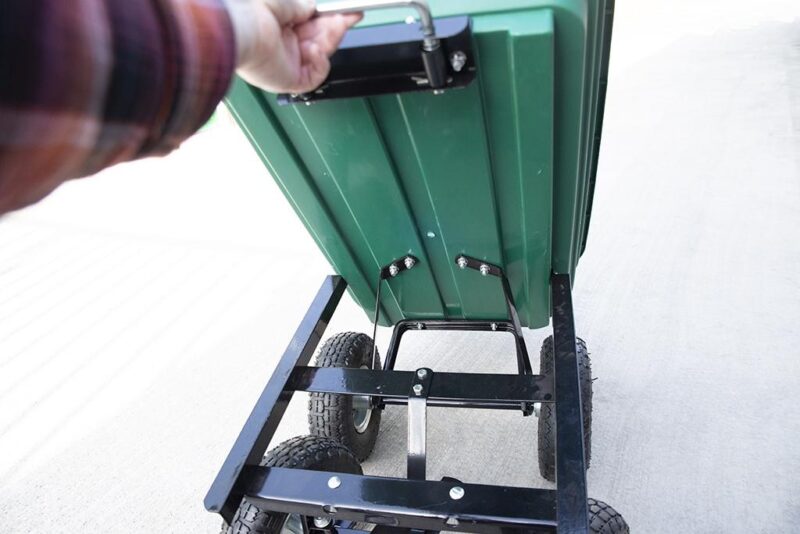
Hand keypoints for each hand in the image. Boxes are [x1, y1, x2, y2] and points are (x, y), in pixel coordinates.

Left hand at [224, 0, 361, 92]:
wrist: (240, 29)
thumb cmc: (252, 13)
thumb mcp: (283, 1)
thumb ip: (301, 6)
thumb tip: (313, 8)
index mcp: (278, 28)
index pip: (311, 26)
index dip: (330, 19)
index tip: (348, 12)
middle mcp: (282, 47)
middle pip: (319, 39)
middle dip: (336, 27)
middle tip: (351, 16)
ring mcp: (287, 64)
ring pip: (320, 55)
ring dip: (330, 40)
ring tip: (335, 26)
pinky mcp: (289, 81)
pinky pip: (315, 76)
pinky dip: (321, 62)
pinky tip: (314, 49)